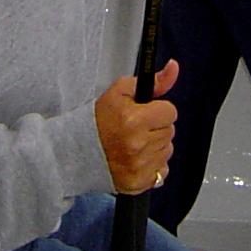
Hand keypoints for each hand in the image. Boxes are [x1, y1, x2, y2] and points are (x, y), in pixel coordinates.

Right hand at [95, 59, 178, 193]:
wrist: (77, 151)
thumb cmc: (97, 122)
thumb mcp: (120, 91)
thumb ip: (153, 82)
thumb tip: (173, 68)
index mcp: (134, 120)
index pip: (170, 111)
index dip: (157, 110)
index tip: (144, 113)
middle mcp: (139, 144)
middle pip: (170, 131)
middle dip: (156, 127)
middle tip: (135, 128)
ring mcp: (140, 166)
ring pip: (167, 150)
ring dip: (154, 146)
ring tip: (133, 143)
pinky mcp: (139, 182)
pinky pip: (162, 171)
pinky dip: (152, 166)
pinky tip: (135, 159)